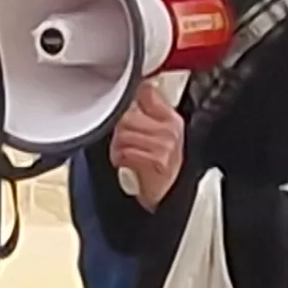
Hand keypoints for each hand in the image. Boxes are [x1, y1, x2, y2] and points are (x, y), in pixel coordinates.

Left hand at [109, 82, 184, 207]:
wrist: (165, 195)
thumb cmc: (157, 166)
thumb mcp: (156, 135)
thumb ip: (144, 113)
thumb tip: (128, 94)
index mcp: (171, 118)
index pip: (146, 92)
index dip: (129, 97)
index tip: (122, 104)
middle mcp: (170, 129)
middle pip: (128, 115)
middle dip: (118, 130)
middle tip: (121, 141)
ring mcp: (165, 145)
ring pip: (123, 133)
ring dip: (117, 146)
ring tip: (123, 153)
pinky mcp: (157, 161)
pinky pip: (125, 151)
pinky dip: (119, 158)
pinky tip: (125, 163)